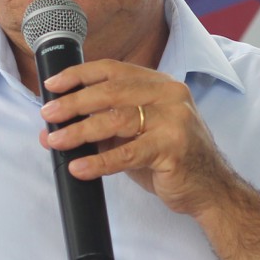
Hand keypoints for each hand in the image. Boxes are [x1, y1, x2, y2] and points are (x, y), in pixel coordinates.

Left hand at [37, 60, 240, 217]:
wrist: (211, 189)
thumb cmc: (171, 160)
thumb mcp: (138, 134)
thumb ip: (106, 125)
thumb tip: (58, 126)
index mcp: (161, 85)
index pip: (114, 70)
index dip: (80, 75)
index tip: (53, 84)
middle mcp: (170, 96)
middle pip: (111, 91)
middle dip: (73, 103)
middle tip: (49, 114)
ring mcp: (174, 120)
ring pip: (116, 119)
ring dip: (80, 130)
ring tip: (56, 141)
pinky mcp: (173, 148)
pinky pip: (127, 154)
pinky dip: (99, 162)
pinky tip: (79, 168)